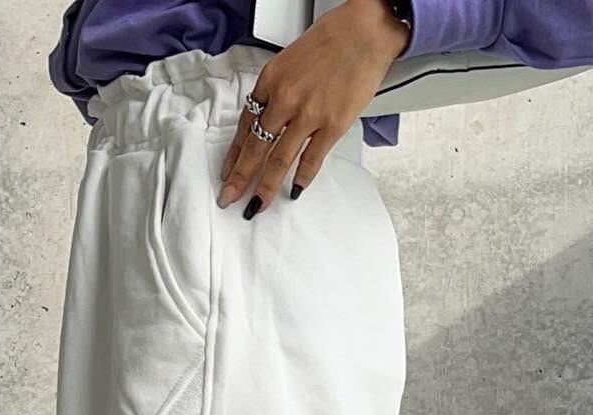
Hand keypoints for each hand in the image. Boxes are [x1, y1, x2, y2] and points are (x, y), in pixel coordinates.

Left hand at [218, 0, 410, 215]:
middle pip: (255, 147)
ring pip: (278, 160)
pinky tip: (294, 190)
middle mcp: (284, 99)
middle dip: (239, 178)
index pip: (245, 124)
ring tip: (256, 206)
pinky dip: (302, 178)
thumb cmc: (332, 39)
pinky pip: (311, 159)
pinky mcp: (332, 124)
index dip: (234, 153)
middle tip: (229, 198)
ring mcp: (308, 114)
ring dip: (265, 187)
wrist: (365, 30)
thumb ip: (278, 90)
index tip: (227, 172)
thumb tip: (271, 118)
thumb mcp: (290, 59)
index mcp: (271, 80)